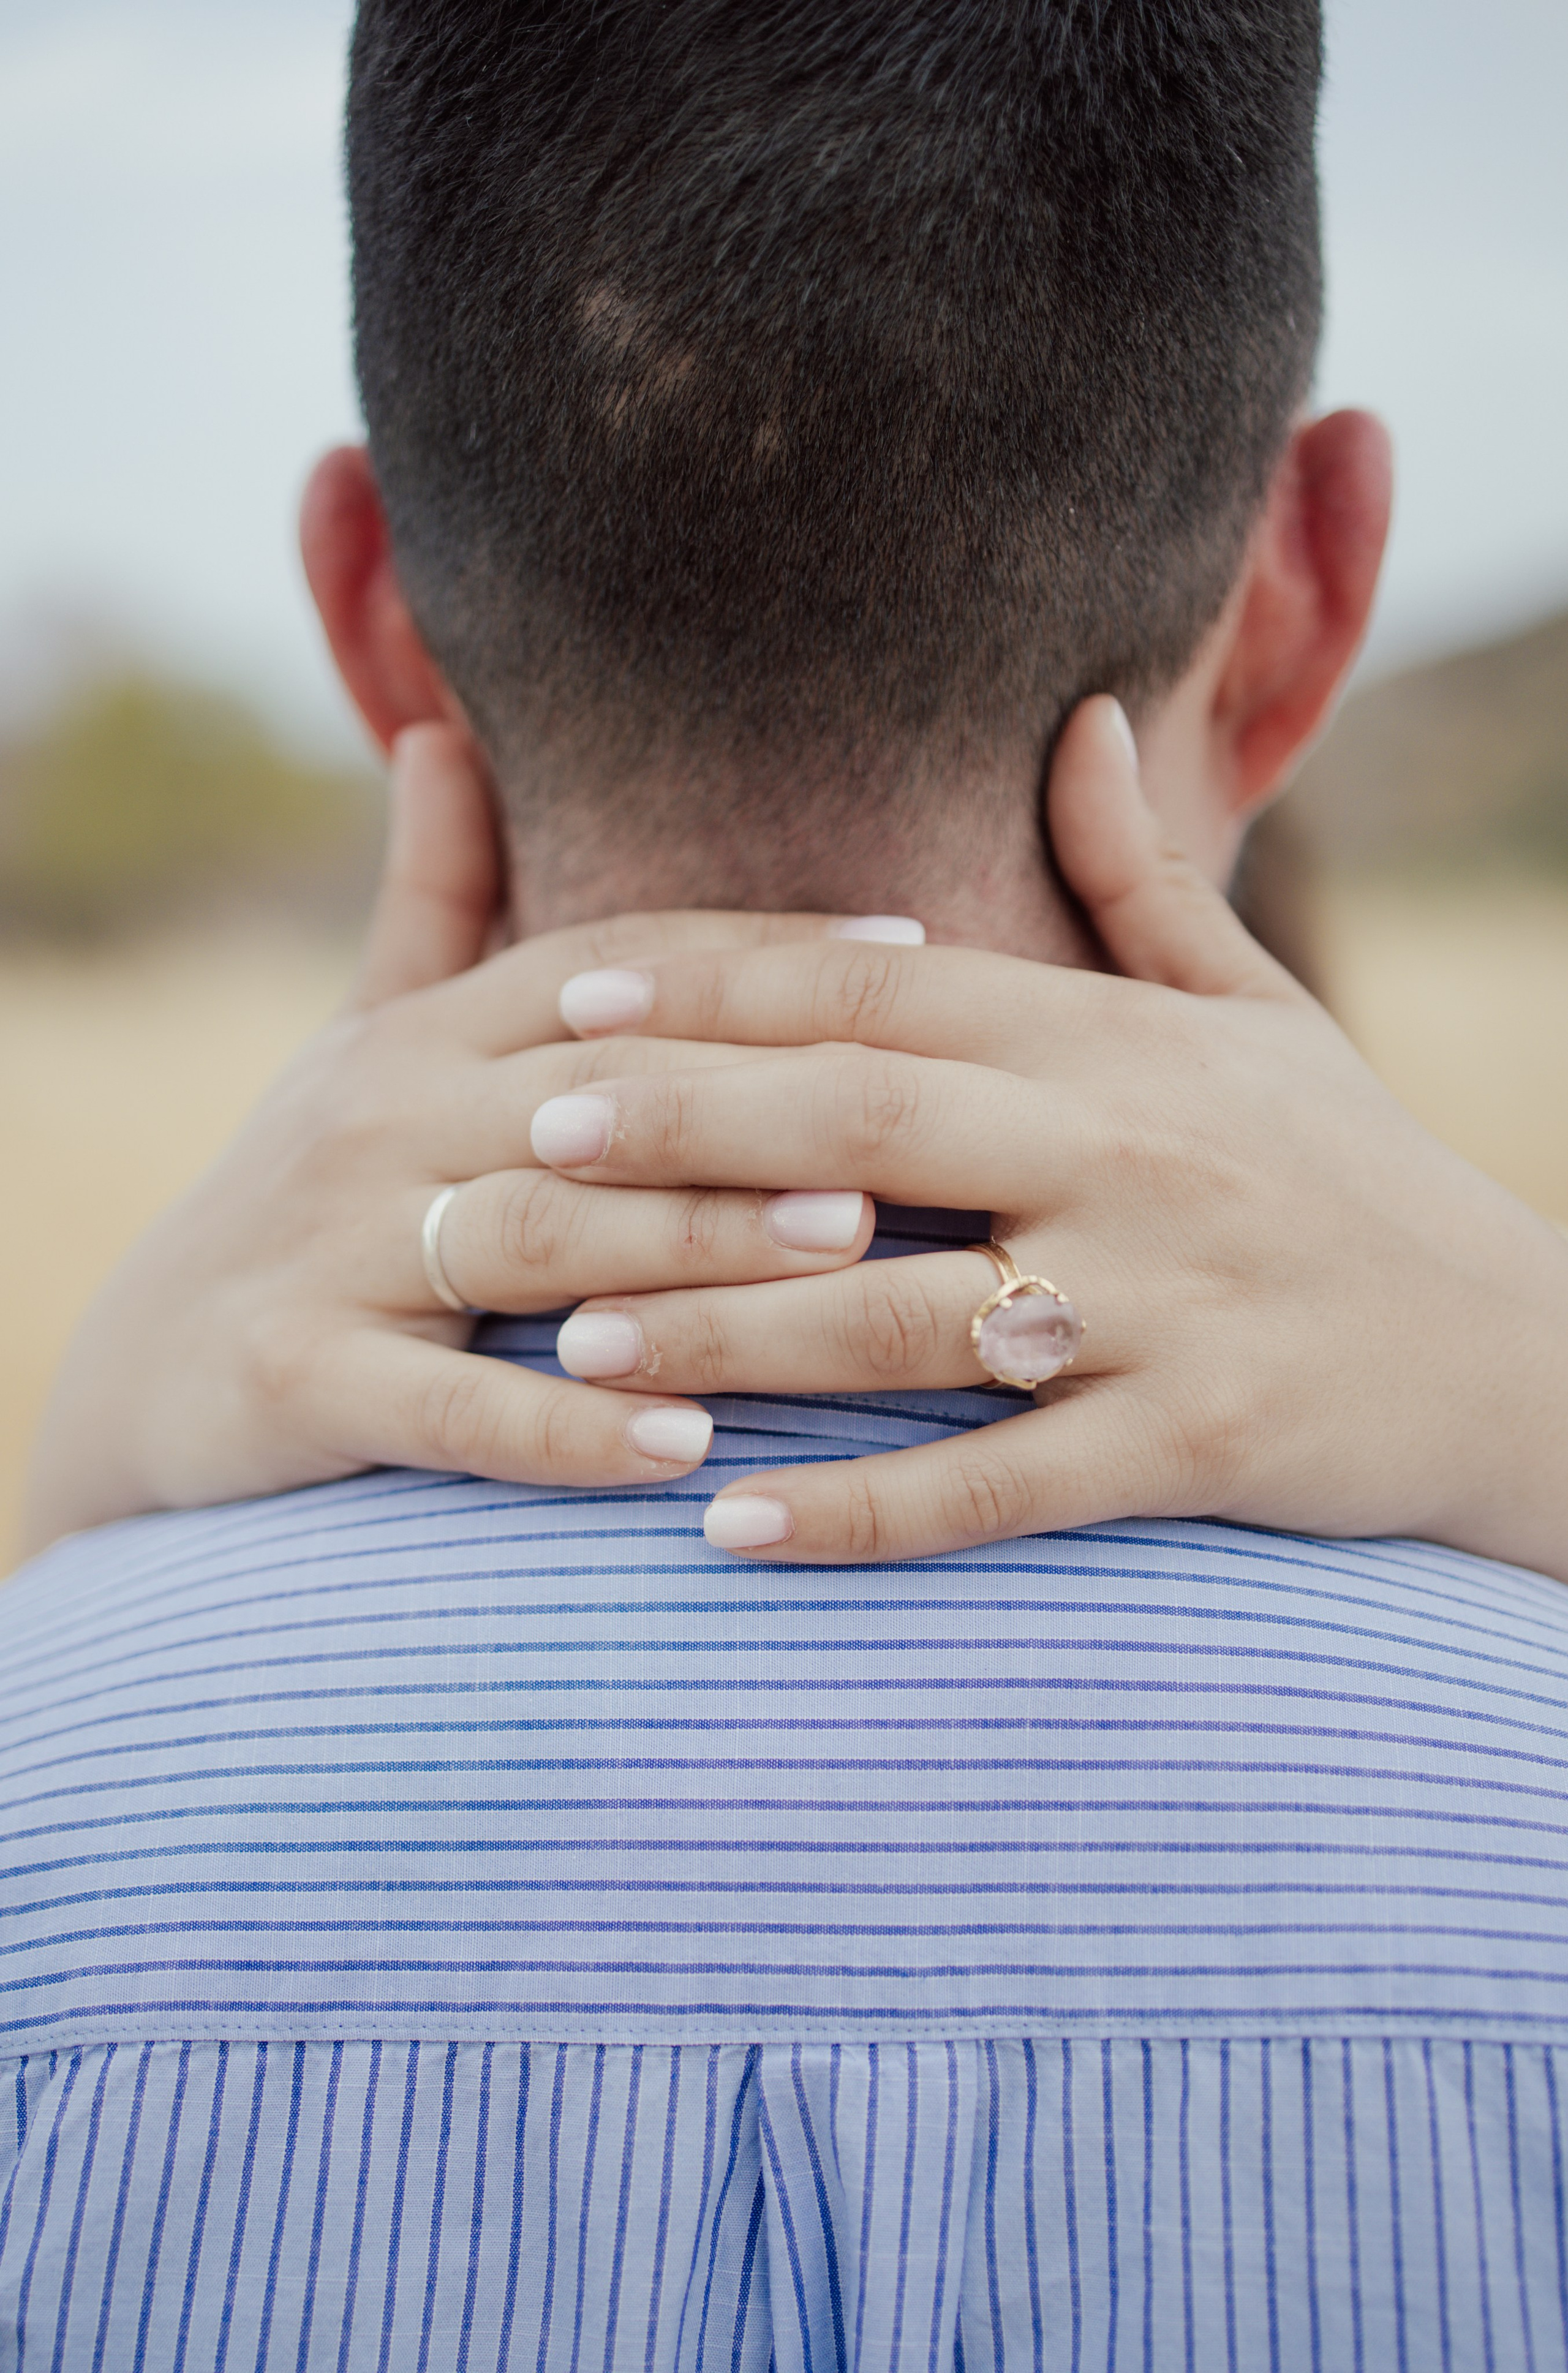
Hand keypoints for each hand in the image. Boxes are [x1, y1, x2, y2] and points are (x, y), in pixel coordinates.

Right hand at [20, 725, 879, 1551]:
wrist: (140, 1364)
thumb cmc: (304, 1191)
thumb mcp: (360, 1039)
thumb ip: (428, 905)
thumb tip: (441, 736)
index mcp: (423, 1037)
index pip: (607, 968)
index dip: (754, 952)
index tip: (908, 949)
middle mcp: (381, 1119)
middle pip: (594, 1091)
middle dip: (755, 1097)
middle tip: (915, 1113)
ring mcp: (333, 1246)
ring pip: (537, 1232)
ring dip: (692, 1240)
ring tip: (841, 1250)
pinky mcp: (298, 1376)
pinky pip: (451, 1409)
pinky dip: (566, 1430)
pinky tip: (685, 1450)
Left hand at [533, 699, 1567, 1579]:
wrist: (1522, 1353)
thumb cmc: (1356, 1175)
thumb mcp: (1262, 1012)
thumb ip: (1147, 876)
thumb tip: (1084, 719)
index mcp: (1120, 1045)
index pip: (886, 990)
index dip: (721, 983)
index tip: (574, 990)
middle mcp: (1130, 1159)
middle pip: (862, 1127)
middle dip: (679, 1133)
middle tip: (520, 1149)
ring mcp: (1161, 1308)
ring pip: (904, 1318)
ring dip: (727, 1334)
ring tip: (574, 1348)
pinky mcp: (1194, 1446)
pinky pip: (1000, 1488)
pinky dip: (861, 1513)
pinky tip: (728, 1531)